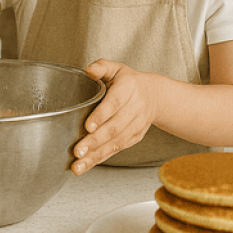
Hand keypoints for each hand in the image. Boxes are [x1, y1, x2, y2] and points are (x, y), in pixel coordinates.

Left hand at [72, 59, 156, 174]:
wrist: (155, 95)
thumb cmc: (129, 81)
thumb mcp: (116, 68)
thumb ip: (101, 67)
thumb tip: (88, 70)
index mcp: (128, 88)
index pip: (114, 103)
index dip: (101, 116)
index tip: (87, 127)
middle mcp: (135, 108)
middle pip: (114, 128)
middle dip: (94, 142)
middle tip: (77, 151)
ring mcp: (136, 125)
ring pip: (115, 142)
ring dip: (96, 155)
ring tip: (78, 166)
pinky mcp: (135, 137)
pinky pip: (117, 149)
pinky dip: (102, 158)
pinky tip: (88, 164)